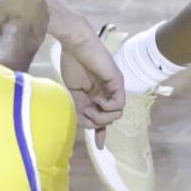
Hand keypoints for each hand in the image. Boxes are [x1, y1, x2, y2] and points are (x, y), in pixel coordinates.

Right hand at [55, 30, 125, 144]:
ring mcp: (114, 86)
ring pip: (116, 114)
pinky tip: (97, 99)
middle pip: (110, 119)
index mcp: (98, 93)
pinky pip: (119, 104)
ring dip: (102, 116)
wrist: (74, 44)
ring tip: (90, 106)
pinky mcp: (117, 81)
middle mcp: (108, 91)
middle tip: (86, 113)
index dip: (101, 132)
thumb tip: (89, 127)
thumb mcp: (75, 93)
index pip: (104, 116)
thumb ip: (83, 110)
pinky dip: (108, 107)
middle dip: (97, 122)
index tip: (99, 147)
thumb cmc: (72, 63)